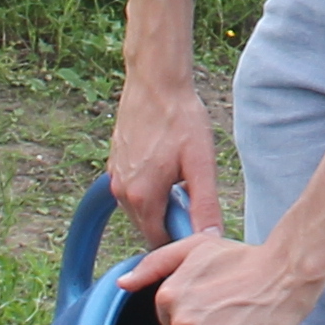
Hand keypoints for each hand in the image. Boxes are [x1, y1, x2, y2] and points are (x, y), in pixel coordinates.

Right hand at [103, 68, 220, 248]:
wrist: (155, 83)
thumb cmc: (180, 119)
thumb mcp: (201, 164)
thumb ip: (204, 206)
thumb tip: (210, 238)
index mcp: (142, 198)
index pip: (159, 242)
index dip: (180, 236)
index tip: (196, 217)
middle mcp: (122, 192)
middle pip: (148, 226)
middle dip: (170, 218)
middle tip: (191, 190)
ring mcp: (115, 177)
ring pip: (140, 208)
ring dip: (160, 202)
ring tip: (180, 174)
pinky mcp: (114, 164)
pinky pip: (132, 189)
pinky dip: (149, 187)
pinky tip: (165, 163)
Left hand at [120, 227, 320, 324]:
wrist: (284, 275)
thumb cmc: (243, 259)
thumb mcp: (195, 247)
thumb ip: (155, 264)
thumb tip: (122, 284)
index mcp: (169, 293)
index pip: (166, 321)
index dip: (188, 317)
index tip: (211, 308)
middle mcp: (181, 319)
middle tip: (225, 319)